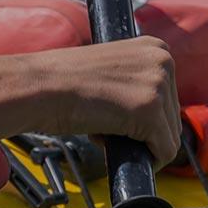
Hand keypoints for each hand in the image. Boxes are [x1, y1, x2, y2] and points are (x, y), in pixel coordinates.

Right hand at [28, 36, 179, 163]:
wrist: (35, 87)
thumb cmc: (58, 82)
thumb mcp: (108, 69)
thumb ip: (133, 83)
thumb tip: (144, 115)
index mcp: (154, 47)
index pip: (167, 95)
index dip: (142, 116)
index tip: (115, 116)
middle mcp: (163, 61)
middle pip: (172, 117)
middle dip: (141, 132)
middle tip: (104, 125)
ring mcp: (158, 86)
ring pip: (169, 136)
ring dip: (138, 145)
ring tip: (102, 130)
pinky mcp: (149, 113)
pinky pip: (164, 150)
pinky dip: (146, 159)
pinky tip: (116, 148)